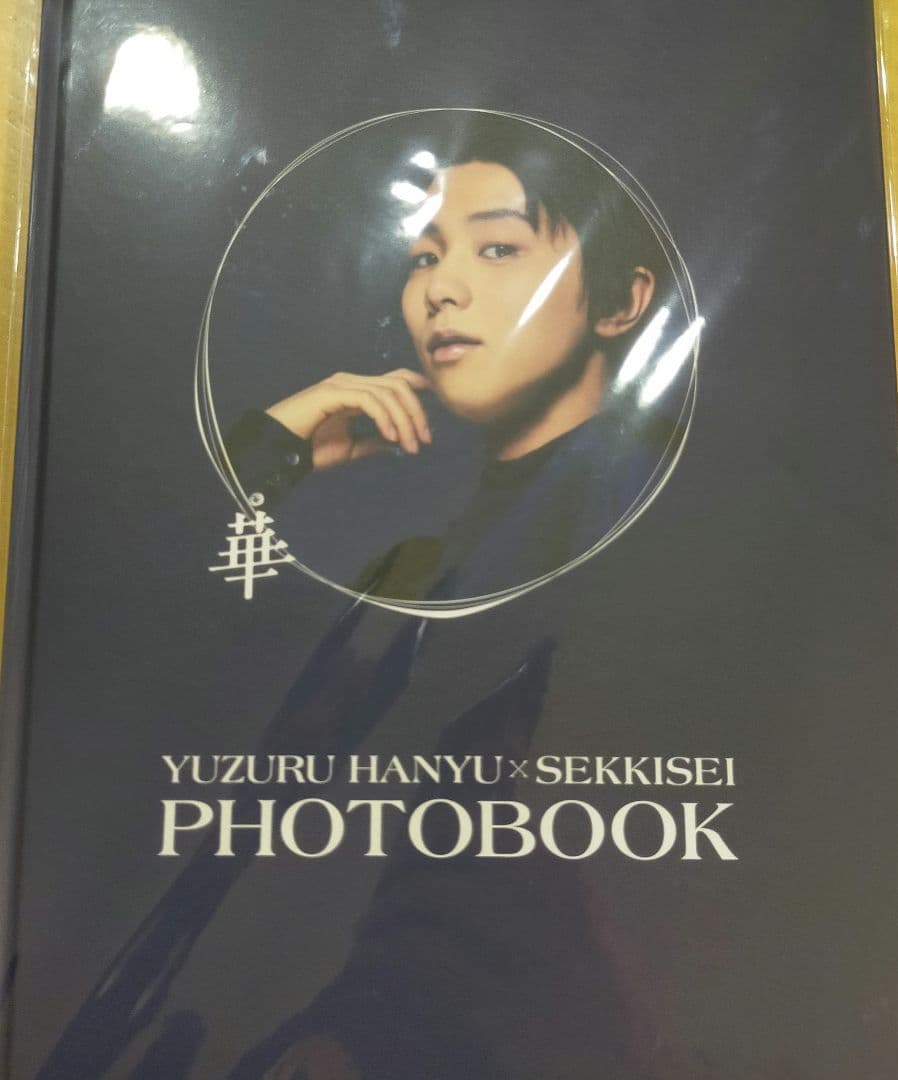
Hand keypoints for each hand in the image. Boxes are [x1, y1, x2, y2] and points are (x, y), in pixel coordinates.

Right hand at [265, 368, 431, 469]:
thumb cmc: (309, 448)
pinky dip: (385, 418)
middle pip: (398, 384)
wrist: (279, 450)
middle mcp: (351, 382)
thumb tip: (397, 444)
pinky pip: (369, 400)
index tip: (433, 414)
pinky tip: (391, 437)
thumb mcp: (349, 448)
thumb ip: (372, 443)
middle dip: (417, 412)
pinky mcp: (332, 393)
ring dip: (404, 420)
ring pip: (387, 392)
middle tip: (425, 440)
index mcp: (356, 390)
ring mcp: (341, 384)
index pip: (395, 379)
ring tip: (411, 445)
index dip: (418, 388)